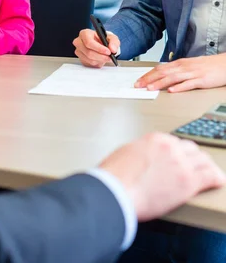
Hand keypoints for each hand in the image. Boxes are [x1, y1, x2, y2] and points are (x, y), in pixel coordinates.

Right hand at [73, 29, 119, 67]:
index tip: (108, 51)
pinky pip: (89, 64)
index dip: (99, 48)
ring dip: (100, 60)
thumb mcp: (111, 38)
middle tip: (109, 57)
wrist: (100, 45)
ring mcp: (79, 51)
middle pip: (88, 52)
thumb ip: (114, 42)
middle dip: (101, 56)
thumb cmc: (103, 39)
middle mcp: (79, 42)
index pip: (89, 42)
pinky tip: (101, 59)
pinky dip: (97, 63)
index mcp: (85, 33)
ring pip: (89, 59)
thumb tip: (112, 49)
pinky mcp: (81, 59)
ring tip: (106, 57)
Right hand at [99, 132, 224, 221]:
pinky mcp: (188, 181)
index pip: (175, 143)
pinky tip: (218, 181)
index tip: (181, 160)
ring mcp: (181, 163)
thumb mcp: (126, 153)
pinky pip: (210, 176)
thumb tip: (144, 159)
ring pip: (203, 160)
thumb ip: (141, 153)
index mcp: (155, 139)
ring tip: (211, 173)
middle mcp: (170, 147)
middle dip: (195, 158)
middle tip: (197, 165)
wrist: (116, 190)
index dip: (179, 153)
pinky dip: (216, 178)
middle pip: (192, 149)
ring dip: (207, 166)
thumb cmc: (115, 176)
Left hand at [135, 55, 225, 92]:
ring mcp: (192, 73)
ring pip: (173, 78)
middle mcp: (184, 67)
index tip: (139, 81)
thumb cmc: (208, 66)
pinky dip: (179, 87)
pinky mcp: (201, 80)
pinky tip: (172, 90)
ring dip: (160, 83)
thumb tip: (164, 75)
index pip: (160, 68)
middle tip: (138, 85)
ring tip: (150, 88)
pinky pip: (188, 84)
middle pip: (163, 72)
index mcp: (180, 64)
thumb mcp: (189, 66)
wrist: (224, 64)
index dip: (148, 75)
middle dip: (149, 79)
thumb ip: (177, 70)